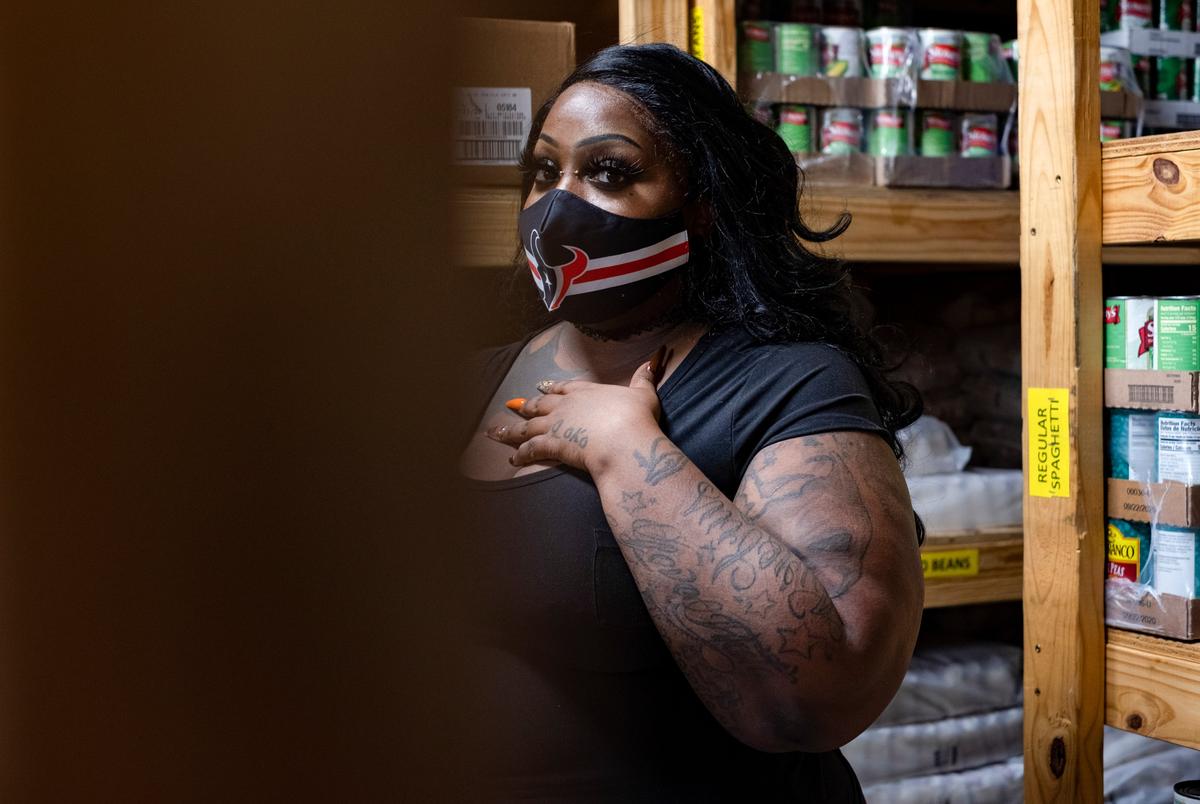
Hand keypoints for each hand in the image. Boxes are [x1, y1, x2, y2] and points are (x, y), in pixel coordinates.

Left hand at [485, 358, 663, 475]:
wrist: (624, 441)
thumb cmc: (636, 419)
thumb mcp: (644, 395)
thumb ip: (644, 379)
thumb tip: (653, 361)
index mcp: (586, 392)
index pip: (564, 388)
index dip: (552, 389)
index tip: (542, 388)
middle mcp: (566, 405)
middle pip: (539, 404)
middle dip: (526, 406)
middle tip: (514, 406)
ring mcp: (555, 425)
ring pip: (527, 427)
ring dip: (511, 430)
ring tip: (497, 432)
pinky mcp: (551, 444)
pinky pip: (529, 449)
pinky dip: (519, 454)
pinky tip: (512, 460)